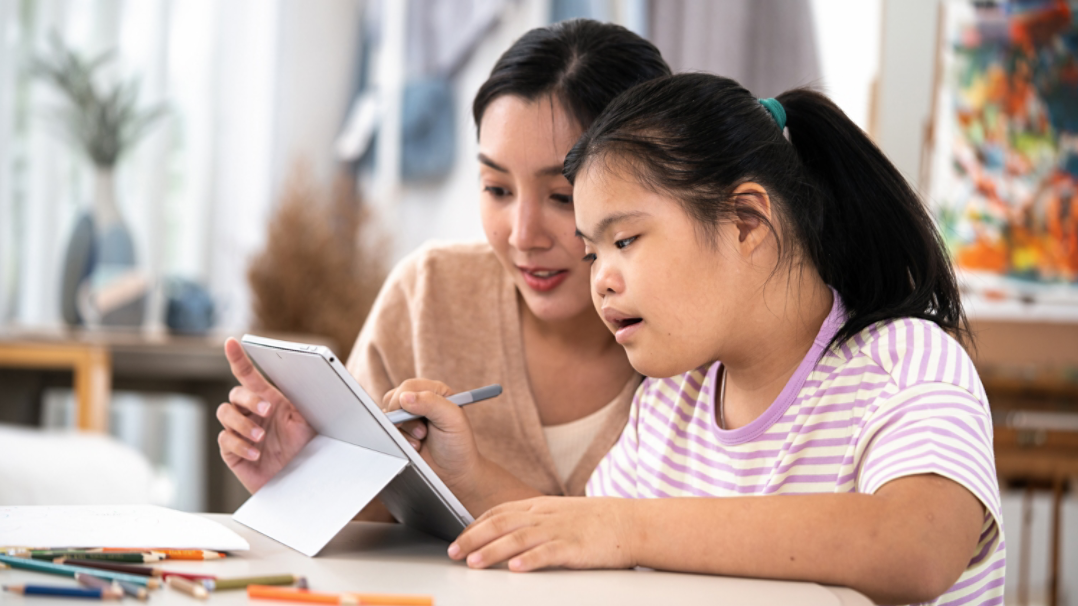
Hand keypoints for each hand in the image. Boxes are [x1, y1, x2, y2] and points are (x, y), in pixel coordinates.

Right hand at [217, 337, 315, 493]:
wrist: (302, 480)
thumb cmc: (307, 448)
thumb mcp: (309, 420)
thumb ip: (304, 399)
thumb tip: (313, 376)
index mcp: (269, 399)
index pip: (248, 375)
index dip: (239, 358)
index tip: (231, 342)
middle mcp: (251, 413)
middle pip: (235, 394)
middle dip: (248, 399)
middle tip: (266, 410)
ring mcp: (239, 431)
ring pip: (225, 413)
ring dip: (242, 424)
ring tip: (261, 438)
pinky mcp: (232, 452)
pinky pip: (225, 440)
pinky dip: (240, 445)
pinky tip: (256, 452)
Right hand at [381, 379, 484, 492]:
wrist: (454, 473)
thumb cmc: (458, 445)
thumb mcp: (452, 419)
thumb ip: (431, 403)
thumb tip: (405, 397)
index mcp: (436, 392)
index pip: (409, 386)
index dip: (404, 399)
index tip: (407, 415)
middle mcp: (421, 402)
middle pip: (394, 398)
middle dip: (404, 417)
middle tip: (421, 431)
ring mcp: (409, 417)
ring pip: (389, 414)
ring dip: (402, 430)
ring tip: (421, 439)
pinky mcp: (401, 432)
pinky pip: (387, 430)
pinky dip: (398, 439)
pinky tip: (415, 446)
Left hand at [446, 497, 637, 571]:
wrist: (630, 522)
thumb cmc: (593, 521)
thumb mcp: (557, 513)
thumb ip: (531, 521)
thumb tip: (502, 532)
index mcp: (539, 507)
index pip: (498, 512)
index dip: (474, 525)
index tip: (457, 539)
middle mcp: (544, 516)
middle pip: (501, 523)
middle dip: (473, 538)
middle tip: (453, 552)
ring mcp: (559, 530)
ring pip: (519, 538)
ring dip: (493, 550)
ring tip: (474, 563)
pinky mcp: (575, 547)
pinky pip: (549, 553)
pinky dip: (530, 560)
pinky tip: (515, 568)